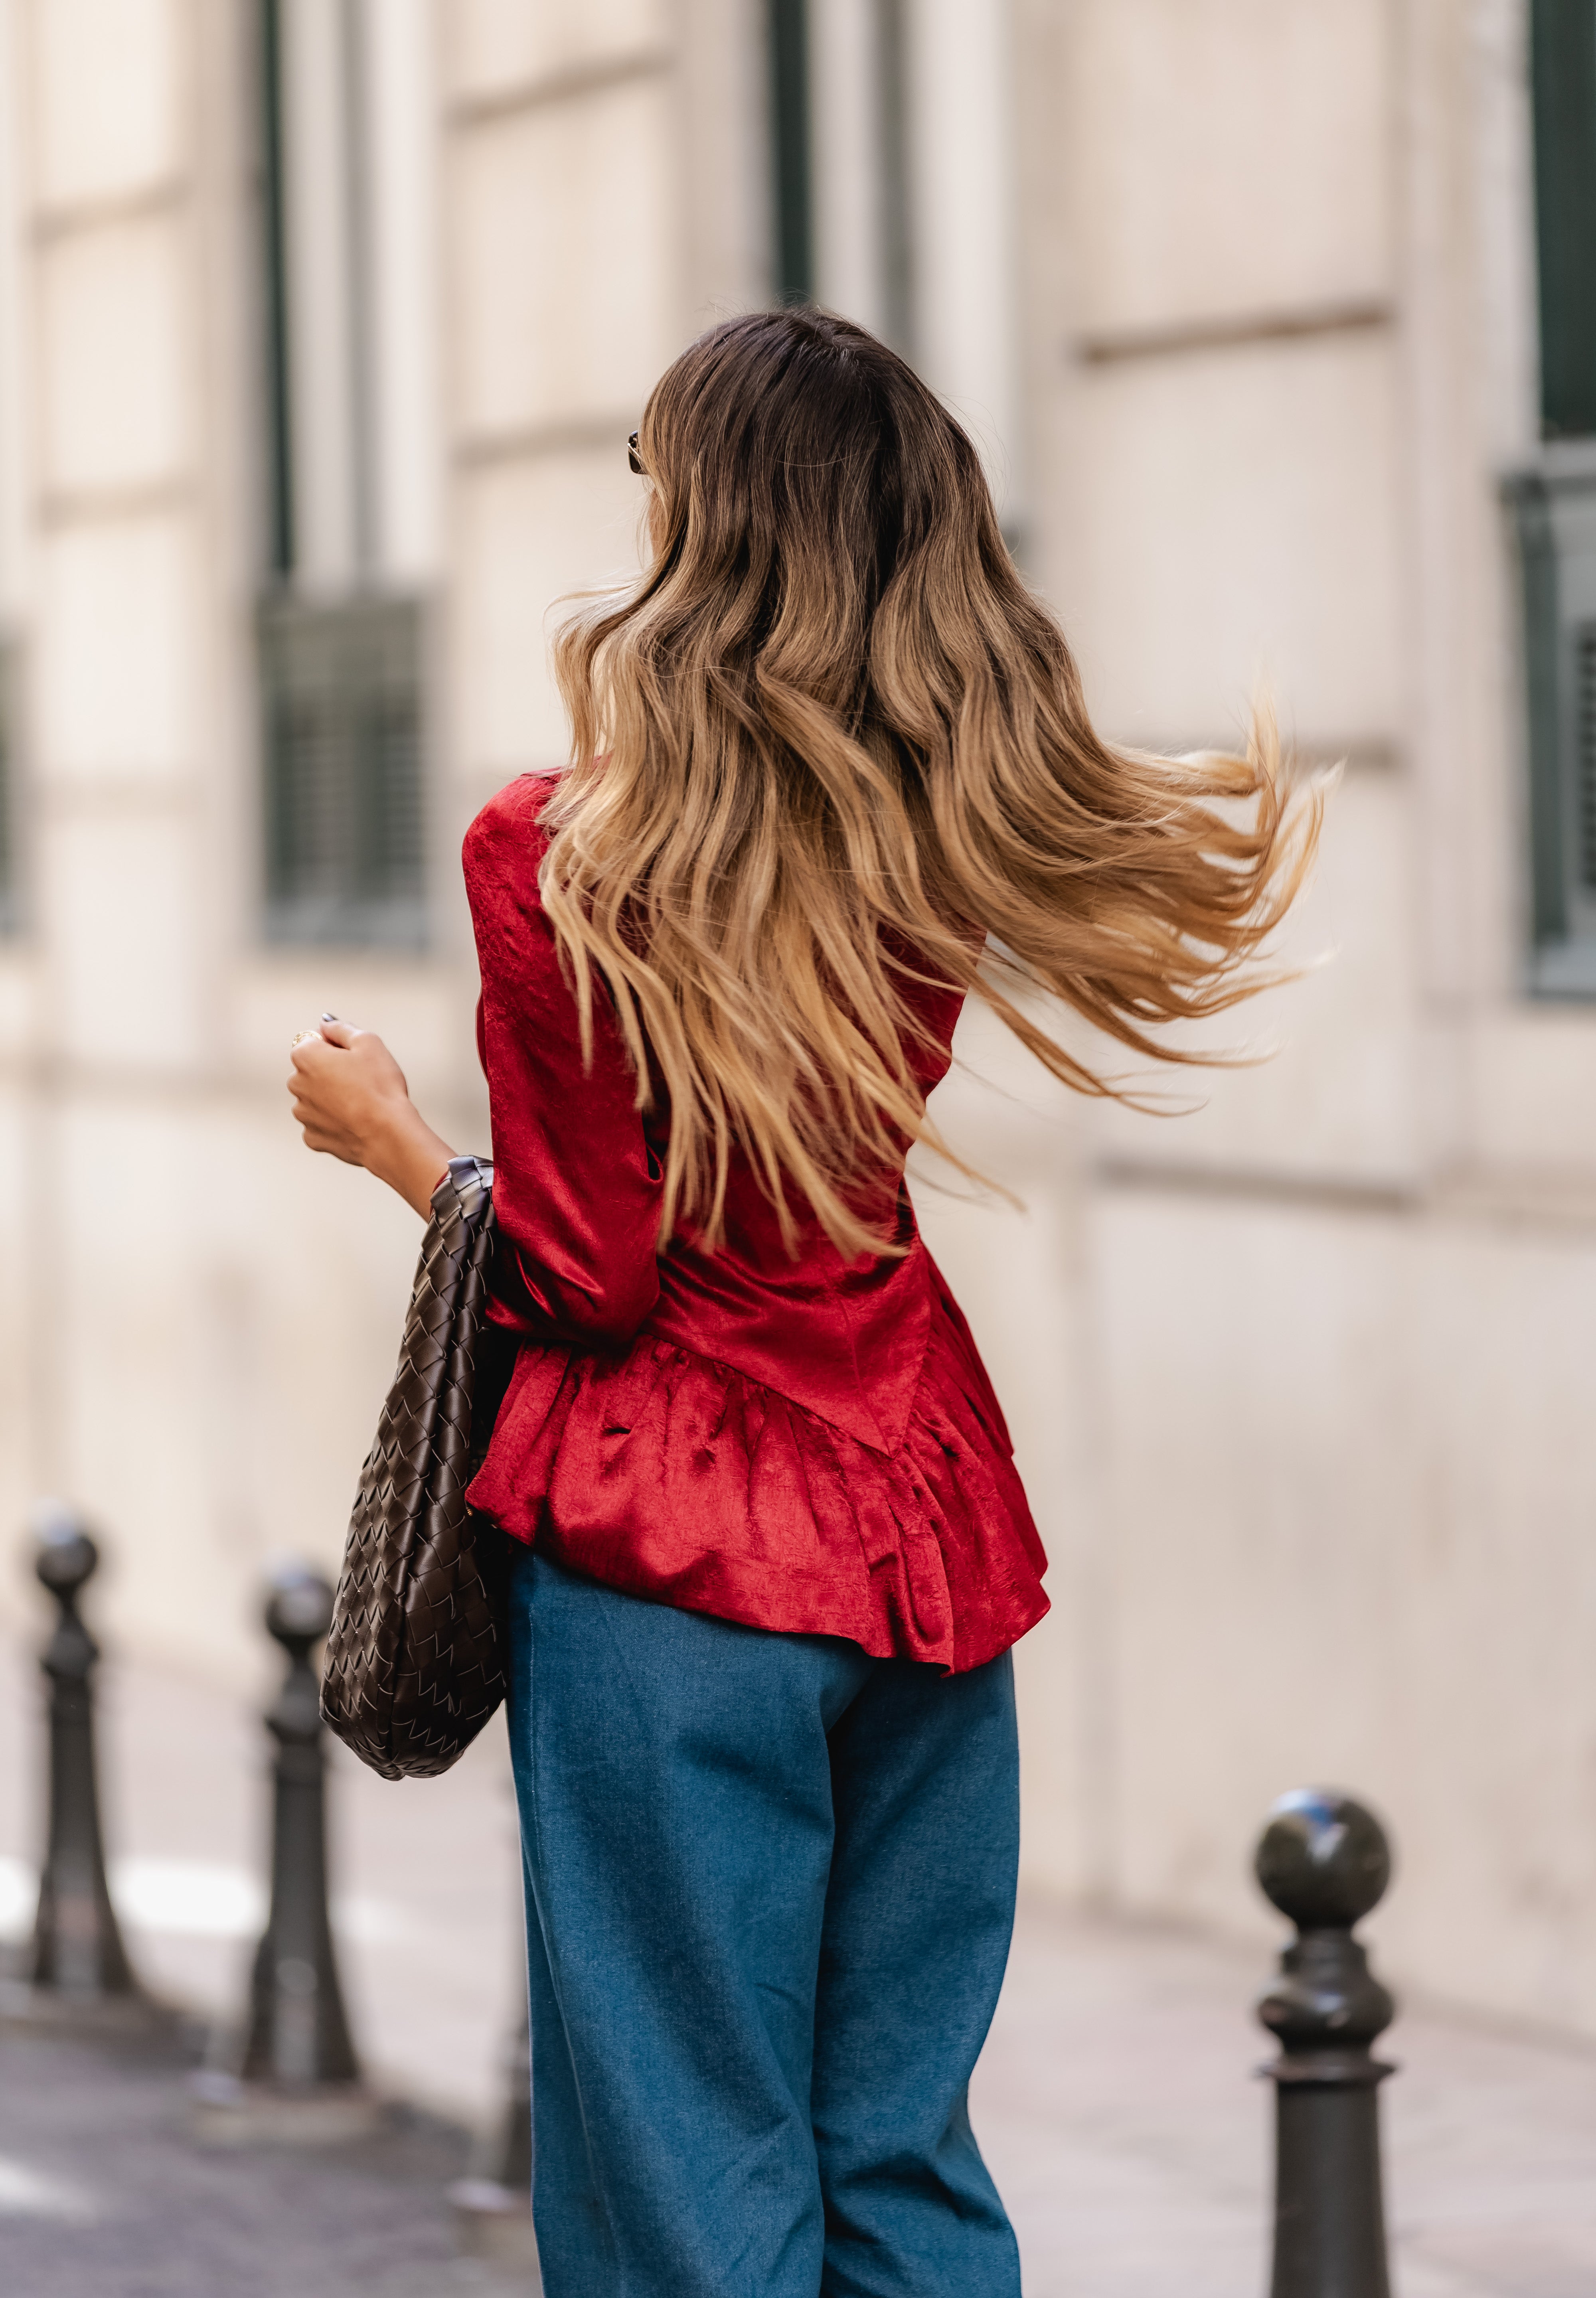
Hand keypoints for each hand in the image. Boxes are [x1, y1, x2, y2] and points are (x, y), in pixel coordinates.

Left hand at [288, 1018, 457, 1217]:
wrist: (388, 1134)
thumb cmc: (380, 1086)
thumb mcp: (369, 1042)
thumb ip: (341, 1028)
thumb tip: (325, 1023)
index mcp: (306, 1056)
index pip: (313, 1041)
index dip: (336, 1047)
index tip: (356, 1058)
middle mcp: (296, 1084)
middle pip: (312, 1071)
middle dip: (331, 1073)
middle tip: (361, 1081)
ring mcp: (303, 1113)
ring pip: (316, 1099)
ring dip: (331, 1098)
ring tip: (360, 1104)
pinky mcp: (312, 1138)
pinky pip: (321, 1124)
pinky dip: (334, 1122)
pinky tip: (354, 1122)